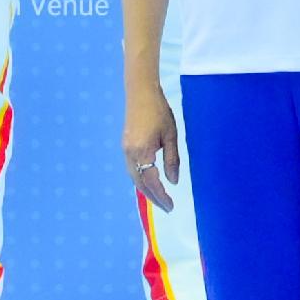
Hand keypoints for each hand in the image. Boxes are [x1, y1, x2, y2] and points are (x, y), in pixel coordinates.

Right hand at [124, 77, 183, 213]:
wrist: (140, 92)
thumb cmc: (159, 111)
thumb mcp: (171, 135)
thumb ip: (172, 160)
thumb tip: (174, 182)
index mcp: (142, 151)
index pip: (151, 182)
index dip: (161, 196)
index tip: (171, 207)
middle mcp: (130, 154)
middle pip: (140, 183)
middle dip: (153, 197)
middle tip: (167, 207)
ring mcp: (125, 150)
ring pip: (134, 177)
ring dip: (146, 189)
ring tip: (159, 198)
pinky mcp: (125, 145)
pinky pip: (132, 169)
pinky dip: (141, 179)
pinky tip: (150, 181)